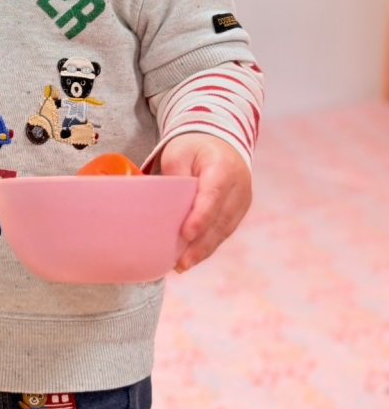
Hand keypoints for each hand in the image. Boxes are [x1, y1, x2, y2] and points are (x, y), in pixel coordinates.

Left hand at [158, 132, 251, 271]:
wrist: (220, 143)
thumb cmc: (195, 147)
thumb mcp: (179, 153)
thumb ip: (175, 176)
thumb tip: (166, 205)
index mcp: (223, 167)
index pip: (213, 196)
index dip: (201, 217)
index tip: (186, 235)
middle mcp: (239, 186)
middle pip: (220, 220)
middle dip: (201, 244)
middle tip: (181, 263)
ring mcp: (242, 200)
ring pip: (224, 230)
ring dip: (204, 250)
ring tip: (182, 265)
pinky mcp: (239, 211)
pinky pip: (225, 231)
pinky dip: (209, 245)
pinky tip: (193, 257)